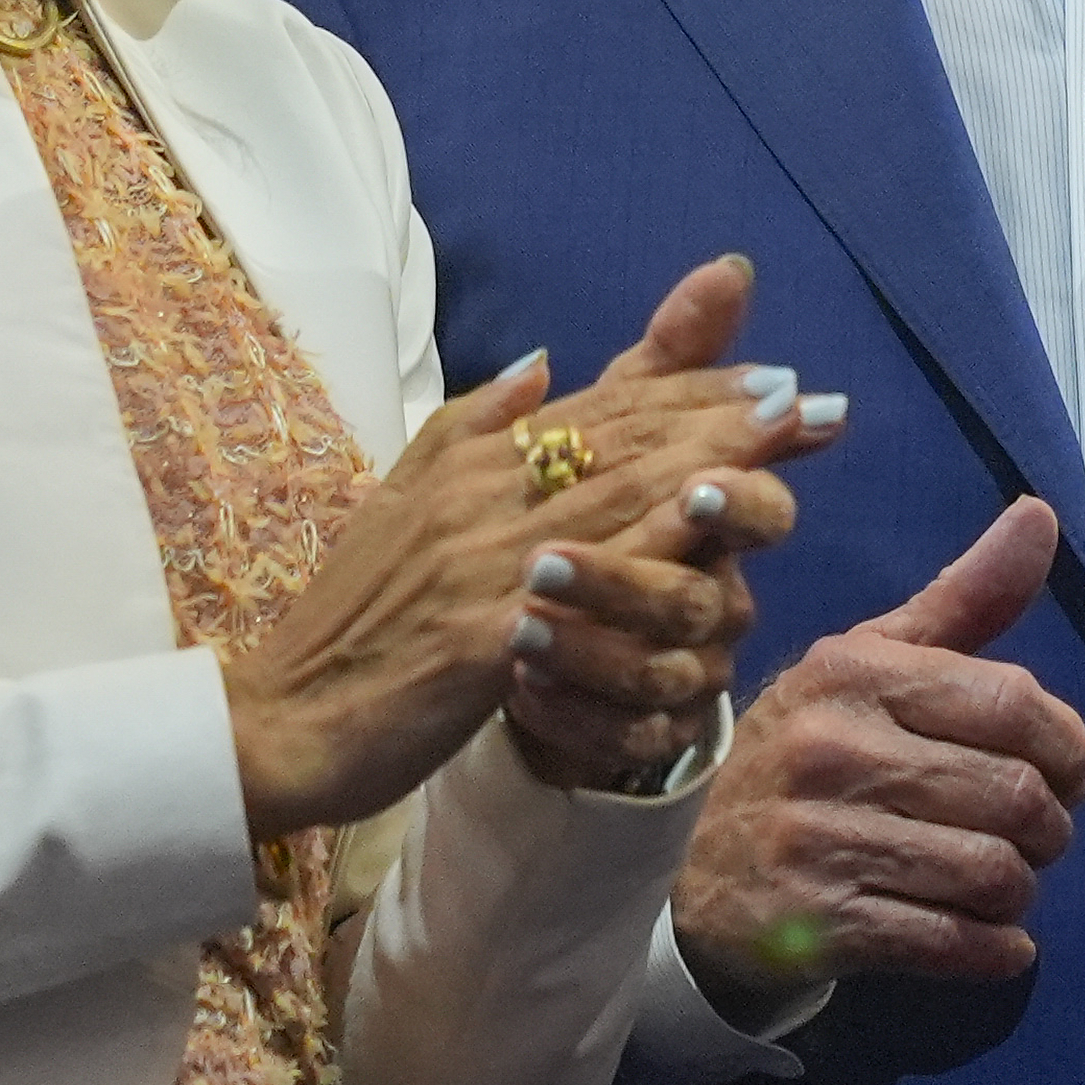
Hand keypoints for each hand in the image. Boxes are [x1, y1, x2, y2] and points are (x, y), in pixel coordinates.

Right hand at [224, 253, 837, 838]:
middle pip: (619, 441)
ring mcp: (481, 564)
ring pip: (611, 496)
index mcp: (464, 463)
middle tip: (805, 392)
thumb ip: (470, 428)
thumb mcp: (401, 502)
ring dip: (707, 457)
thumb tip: (543, 362)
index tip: (770, 374)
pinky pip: (580, 590)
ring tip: (783, 431)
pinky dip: (645, 553)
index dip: (687, 390)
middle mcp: (476, 496)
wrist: (279, 722)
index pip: (597, 413)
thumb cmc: (352, 622)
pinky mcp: (482, 638)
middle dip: (720, 413)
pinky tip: (708, 534)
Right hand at [672, 497, 1084, 1027]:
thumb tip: (1040, 514)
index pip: (1013, 703)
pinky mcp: (819, 924)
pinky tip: (994, 940)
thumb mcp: (868, 662)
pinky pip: (951, 941)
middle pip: (1015, 797)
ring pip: (993, 873)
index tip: (1064, 771)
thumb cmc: (807, 753)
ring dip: (1021, 890)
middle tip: (1036, 836)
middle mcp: (834, 749)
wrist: (688, 868)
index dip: (1067, 746)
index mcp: (855, 673)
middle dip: (1050, 827)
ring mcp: (821, 839)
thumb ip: (964, 598)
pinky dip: (996, 950)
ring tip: (1004, 883)